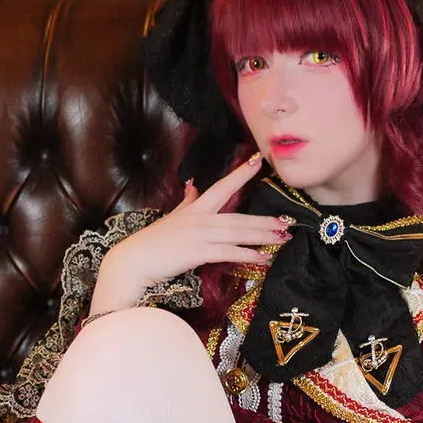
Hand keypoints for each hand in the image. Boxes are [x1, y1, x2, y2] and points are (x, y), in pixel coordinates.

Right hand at [91, 152, 291, 313]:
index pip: (222, 187)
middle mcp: (200, 218)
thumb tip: (192, 186)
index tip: (259, 161)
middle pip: (238, 216)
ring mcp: (199, 234)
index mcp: (195, 208)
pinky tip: (264, 257)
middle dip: (265, 219)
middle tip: (288, 221)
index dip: (240, 174)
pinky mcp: (197, 252)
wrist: (134, 261)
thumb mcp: (172, 216)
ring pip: (238, 233)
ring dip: (263, 235)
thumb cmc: (153, 243)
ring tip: (283, 237)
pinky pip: (229, 252)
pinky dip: (248, 255)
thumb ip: (186, 201)